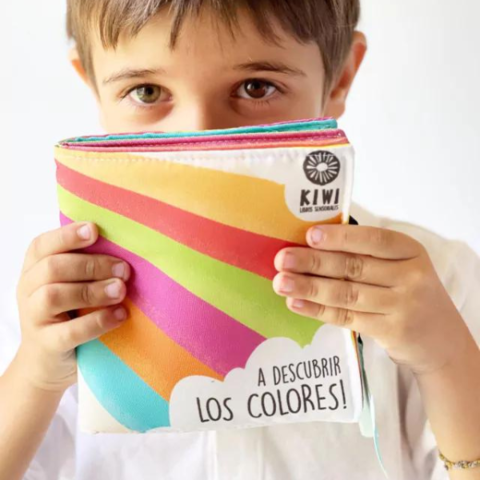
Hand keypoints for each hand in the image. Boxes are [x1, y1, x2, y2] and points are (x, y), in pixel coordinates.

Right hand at [15, 222, 130, 391]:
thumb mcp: (70, 285)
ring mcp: (33, 318)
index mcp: (34, 269)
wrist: (46, 363)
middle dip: (92, 265)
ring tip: (121, 290)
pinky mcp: (46, 345)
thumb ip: (85, 266)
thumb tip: (125, 248)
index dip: (68, 235)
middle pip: (53, 268)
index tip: (95, 230)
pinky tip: (121, 315)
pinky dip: (98, 321)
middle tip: (124, 270)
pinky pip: (70, 332)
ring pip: (55, 296)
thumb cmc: (67, 314)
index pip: (43, 245)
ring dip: (93, 290)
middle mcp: (28, 290)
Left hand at [273, 225, 471, 374]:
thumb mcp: (399, 267)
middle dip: (314, 262)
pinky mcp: (391, 331)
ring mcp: (402, 306)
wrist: (440, 339)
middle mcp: (409, 276)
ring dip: (309, 287)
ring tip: (281, 282)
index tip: (310, 235)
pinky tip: (296, 303)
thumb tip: (312, 243)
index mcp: (409, 251)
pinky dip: (318, 310)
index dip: (341, 237)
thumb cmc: (409, 293)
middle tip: (282, 259)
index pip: (373, 240)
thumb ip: (366, 255)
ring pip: (347, 293)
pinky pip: (347, 317)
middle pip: (354, 267)